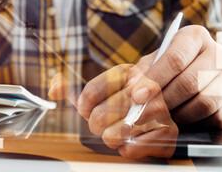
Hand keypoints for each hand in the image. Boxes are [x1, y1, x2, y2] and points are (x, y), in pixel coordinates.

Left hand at [58, 65, 178, 158]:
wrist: (159, 115)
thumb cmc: (122, 102)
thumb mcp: (100, 90)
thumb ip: (72, 88)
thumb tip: (53, 90)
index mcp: (127, 72)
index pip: (91, 91)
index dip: (83, 106)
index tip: (85, 110)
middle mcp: (146, 88)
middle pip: (100, 115)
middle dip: (95, 124)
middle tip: (101, 124)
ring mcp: (160, 110)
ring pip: (115, 133)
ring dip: (110, 137)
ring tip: (116, 130)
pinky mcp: (168, 132)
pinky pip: (131, 148)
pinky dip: (126, 149)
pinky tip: (131, 139)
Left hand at [127, 25, 221, 126]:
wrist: (204, 75)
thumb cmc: (172, 68)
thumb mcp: (154, 62)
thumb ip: (141, 73)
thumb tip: (132, 89)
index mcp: (195, 37)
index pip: (175, 59)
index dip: (154, 80)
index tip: (136, 97)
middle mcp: (219, 53)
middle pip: (189, 82)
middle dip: (162, 102)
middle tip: (142, 116)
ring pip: (205, 102)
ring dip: (179, 114)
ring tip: (163, 117)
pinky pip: (219, 117)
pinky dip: (198, 122)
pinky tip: (184, 120)